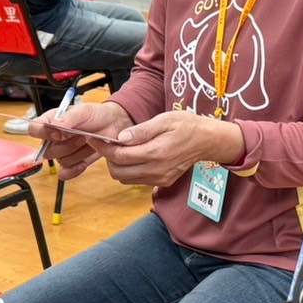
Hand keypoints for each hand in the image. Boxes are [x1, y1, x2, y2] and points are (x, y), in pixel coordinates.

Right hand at [27, 100, 133, 179]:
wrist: (114, 125)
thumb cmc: (97, 114)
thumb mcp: (84, 111)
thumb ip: (68, 117)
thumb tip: (54, 124)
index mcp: (52, 121)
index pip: (34, 129)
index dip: (43, 134)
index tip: (59, 134)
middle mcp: (54, 138)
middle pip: (47, 151)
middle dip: (67, 146)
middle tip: (82, 136)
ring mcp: (64, 151)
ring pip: (61, 161)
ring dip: (77, 154)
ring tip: (89, 143)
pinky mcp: (74, 162)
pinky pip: (66, 173)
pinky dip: (74, 170)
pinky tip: (83, 163)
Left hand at [101, 111, 244, 187]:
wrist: (207, 141)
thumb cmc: (187, 125)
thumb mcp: (165, 120)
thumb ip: (142, 130)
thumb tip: (121, 138)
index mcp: (156, 152)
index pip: (119, 156)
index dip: (103, 147)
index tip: (95, 137)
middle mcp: (157, 170)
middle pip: (118, 171)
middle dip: (108, 158)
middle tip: (108, 143)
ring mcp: (159, 179)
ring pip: (125, 178)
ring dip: (118, 165)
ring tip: (121, 149)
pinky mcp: (162, 182)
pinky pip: (137, 180)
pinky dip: (130, 170)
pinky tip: (134, 156)